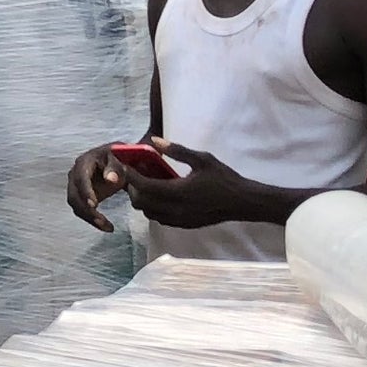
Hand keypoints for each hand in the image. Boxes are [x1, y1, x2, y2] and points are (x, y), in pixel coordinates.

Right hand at [64, 145, 135, 230]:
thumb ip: (115, 167)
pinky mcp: (80, 196)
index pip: (81, 178)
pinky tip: (106, 226)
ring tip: (107, 227)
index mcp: (84, 162)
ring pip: (76, 205)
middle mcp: (75, 174)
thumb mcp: (119, 158)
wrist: (116, 161)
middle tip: (102, 221)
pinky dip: (92, 219)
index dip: (85, 191)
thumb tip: (110, 179)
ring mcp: (75, 186)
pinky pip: (81, 210)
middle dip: (86, 210)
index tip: (93, 204)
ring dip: (89, 218)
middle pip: (74, 195)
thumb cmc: (117, 157)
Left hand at [121, 142, 258, 233]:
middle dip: (133, 189)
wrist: (242, 202)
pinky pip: (160, 218)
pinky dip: (153, 207)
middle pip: (141, 203)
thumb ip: (177, 150)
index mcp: (177, 192)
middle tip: (133, 175)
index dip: (130, 176)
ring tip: (146, 184)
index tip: (124, 165)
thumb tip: (154, 140)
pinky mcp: (184, 225)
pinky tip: (160, 195)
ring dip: (142, 200)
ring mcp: (179, 220)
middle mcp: (175, 209)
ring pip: (148, 213)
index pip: (144, 187)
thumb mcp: (202, 159)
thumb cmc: (224, 178)